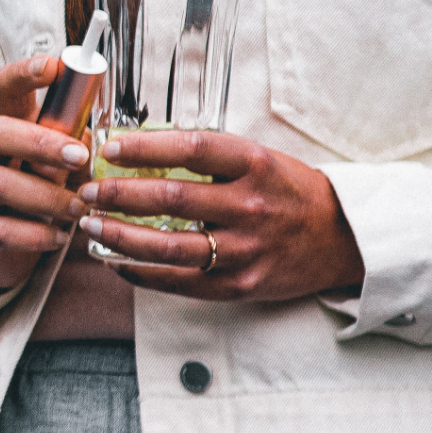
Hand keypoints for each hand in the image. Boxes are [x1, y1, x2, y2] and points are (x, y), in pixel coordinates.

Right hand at [0, 56, 97, 291]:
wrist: (2, 251)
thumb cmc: (36, 194)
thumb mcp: (55, 166)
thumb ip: (70, 150)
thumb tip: (92, 142)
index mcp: (8, 129)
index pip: (6, 89)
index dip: (24, 74)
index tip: (53, 66)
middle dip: (41, 142)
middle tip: (79, 158)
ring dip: (46, 195)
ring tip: (78, 208)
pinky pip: (1, 230)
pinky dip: (36, 234)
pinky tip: (60, 236)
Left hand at [75, 129, 365, 306]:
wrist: (343, 239)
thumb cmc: (291, 192)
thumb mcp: (260, 160)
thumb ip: (210, 157)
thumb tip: (142, 147)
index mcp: (255, 165)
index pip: (192, 150)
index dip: (145, 148)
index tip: (110, 149)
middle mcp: (251, 206)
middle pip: (171, 200)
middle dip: (119, 196)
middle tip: (88, 191)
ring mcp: (246, 249)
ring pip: (168, 247)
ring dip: (120, 236)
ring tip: (91, 225)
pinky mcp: (240, 285)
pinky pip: (180, 282)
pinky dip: (141, 272)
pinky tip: (116, 260)